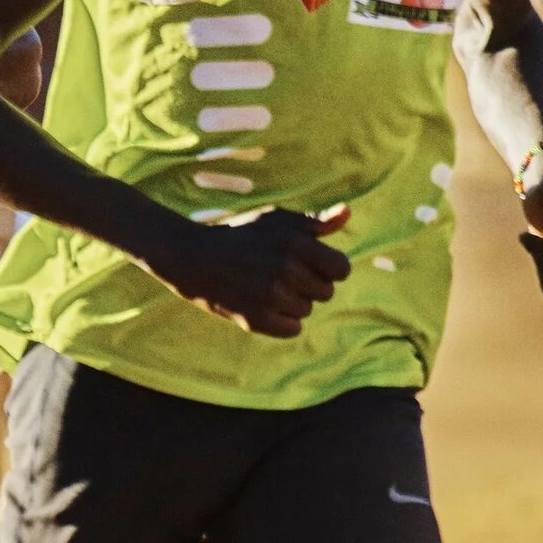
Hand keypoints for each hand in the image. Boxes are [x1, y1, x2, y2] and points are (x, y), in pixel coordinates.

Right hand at [146, 203, 351, 336]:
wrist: (195, 259)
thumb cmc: (242, 235)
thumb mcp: (277, 221)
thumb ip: (315, 222)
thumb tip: (347, 214)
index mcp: (296, 243)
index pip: (341, 269)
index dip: (331, 268)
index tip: (314, 266)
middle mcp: (286, 270)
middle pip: (326, 292)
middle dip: (310, 285)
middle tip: (282, 275)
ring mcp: (271, 296)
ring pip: (306, 310)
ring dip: (293, 302)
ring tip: (268, 288)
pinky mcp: (256, 319)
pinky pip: (293, 329)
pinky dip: (283, 321)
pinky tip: (265, 306)